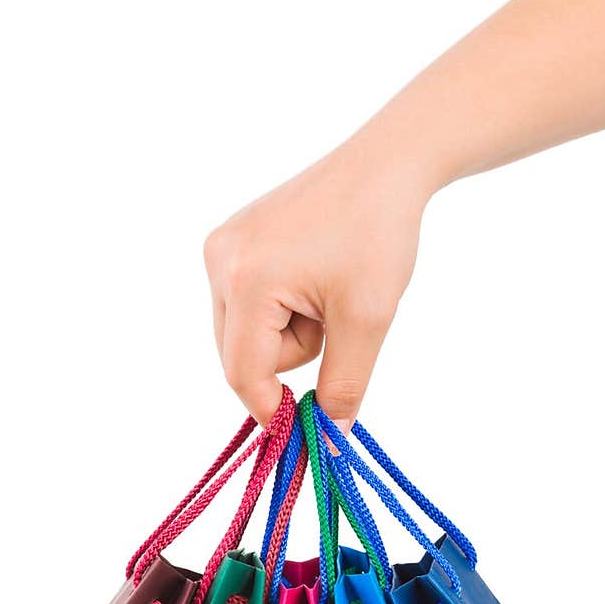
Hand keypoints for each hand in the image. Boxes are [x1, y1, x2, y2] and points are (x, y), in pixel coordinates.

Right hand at [204, 129, 426, 427]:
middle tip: (335, 321)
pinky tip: (311, 275)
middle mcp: (220, 261)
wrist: (384, 167)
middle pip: (241, 354)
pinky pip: (246, 301)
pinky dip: (280, 306)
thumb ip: (345, 384)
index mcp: (246, 281)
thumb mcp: (367, 319)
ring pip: (245, 331)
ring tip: (326, 291)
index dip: (273, 407)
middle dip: (290, 354)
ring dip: (287, 331)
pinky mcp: (230, 239)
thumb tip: (329, 436)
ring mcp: (221, 246)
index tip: (305, 427)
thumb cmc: (378, 234)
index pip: (244, 372)